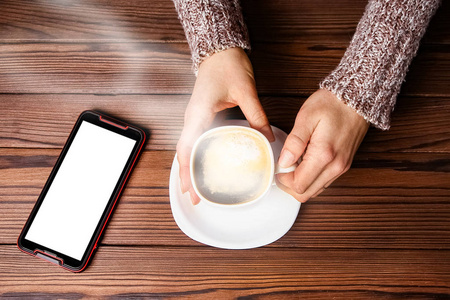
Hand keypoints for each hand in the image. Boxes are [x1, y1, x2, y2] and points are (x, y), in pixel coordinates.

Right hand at [177, 47, 274, 204]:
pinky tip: (204, 166)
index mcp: (198, 113)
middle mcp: (192, 117)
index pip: (187, 148)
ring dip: (189, 169)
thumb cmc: (227, 66)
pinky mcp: (200, 116)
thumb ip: (256, 115)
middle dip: (186, 177)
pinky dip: (196, 156)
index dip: (188, 171)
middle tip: (195, 198)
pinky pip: (195, 141)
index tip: (191, 190)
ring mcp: (194, 117)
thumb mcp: (246, 90)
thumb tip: (268, 139)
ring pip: (187, 148)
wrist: (218, 51)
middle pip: (183, 153)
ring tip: (197, 188)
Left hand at [276, 89, 368, 201]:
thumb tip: (283, 162)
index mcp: (324, 155)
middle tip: (282, 170)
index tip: (278, 169)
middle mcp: (336, 166)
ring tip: (293, 164)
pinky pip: (325, 182)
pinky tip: (305, 163)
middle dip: (290, 186)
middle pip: (307, 193)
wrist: (357, 97)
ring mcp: (342, 167)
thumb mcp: (306, 117)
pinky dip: (312, 179)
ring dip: (301, 183)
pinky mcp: (344, 164)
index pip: (299, 185)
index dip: (283, 181)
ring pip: (316, 190)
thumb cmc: (332, 104)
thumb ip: (294, 142)